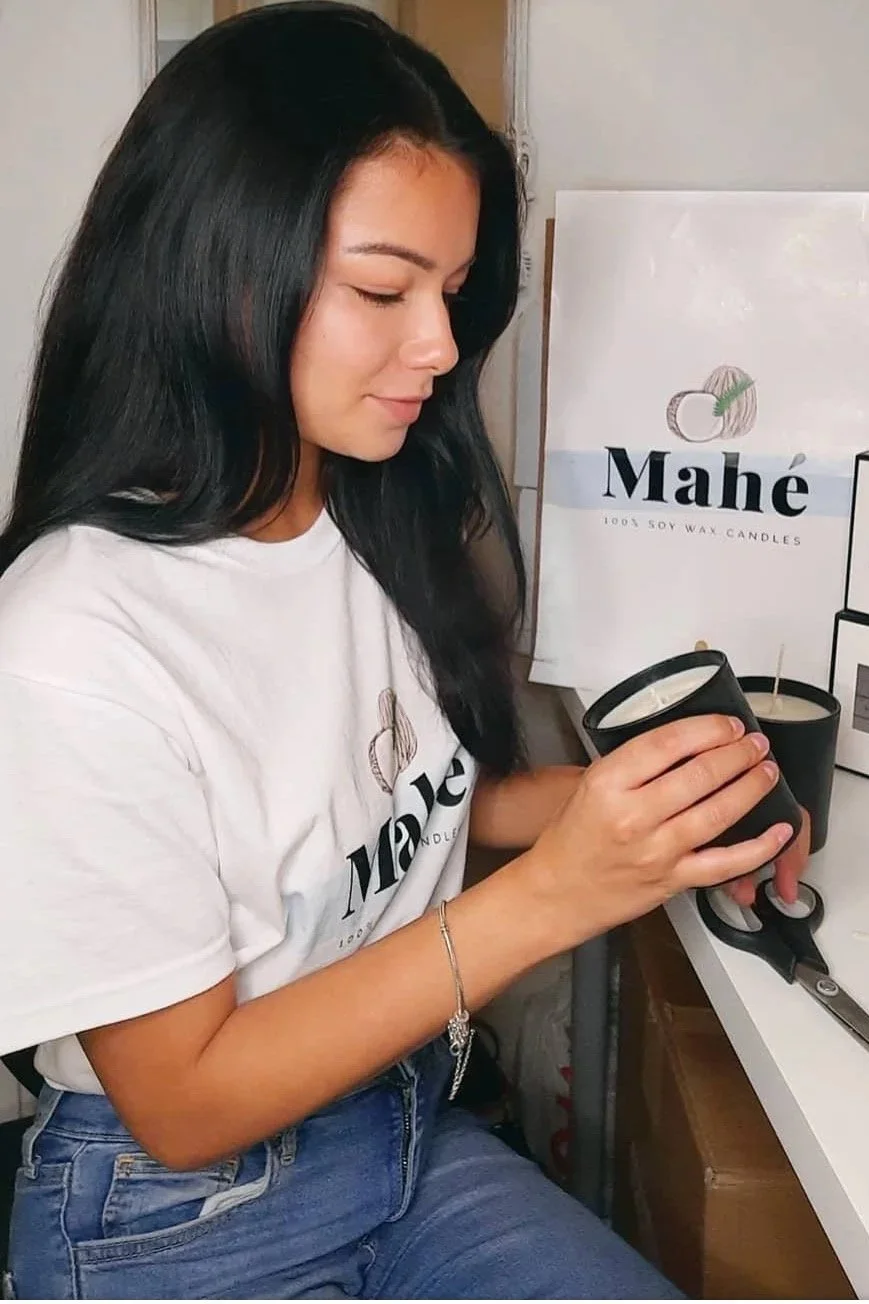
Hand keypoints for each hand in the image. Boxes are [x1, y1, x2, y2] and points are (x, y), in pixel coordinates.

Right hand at [527, 714, 794, 948]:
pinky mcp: (672, 880)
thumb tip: (686, 742)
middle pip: (700, 775)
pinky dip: (758, 848)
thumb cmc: (572, 838)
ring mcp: (656, 851)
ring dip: (751, 788)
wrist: (558, 892)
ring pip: (718, 813)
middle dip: (738, 754)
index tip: (728, 724)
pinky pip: (725, 864)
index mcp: (608, 784)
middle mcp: (633, 816)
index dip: (707, 728)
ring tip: (766, 771)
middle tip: (755, 743)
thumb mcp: (589, 785)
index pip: (668, 743)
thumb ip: (634, 764)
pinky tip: (778, 830)